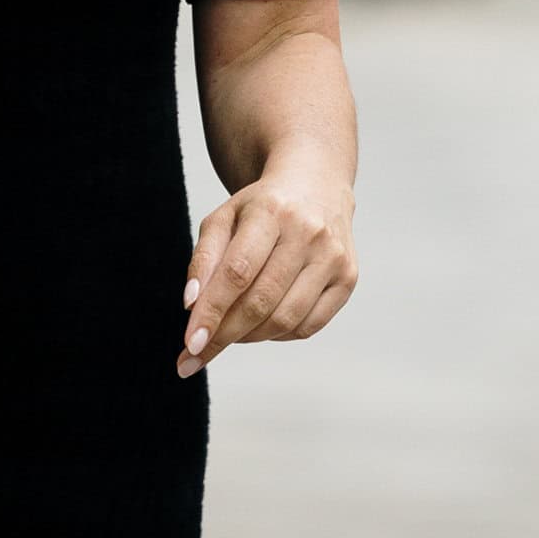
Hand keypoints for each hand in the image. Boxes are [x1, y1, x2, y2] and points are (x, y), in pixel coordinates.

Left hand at [177, 150, 356, 376]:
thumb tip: (192, 305)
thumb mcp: (224, 218)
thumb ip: (204, 259)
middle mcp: (308, 232)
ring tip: (229, 332)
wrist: (315, 186)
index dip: (212, 312)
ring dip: (249, 337)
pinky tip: (262, 325)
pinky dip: (278, 335)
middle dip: (224, 334)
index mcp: (271, 211)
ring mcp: (333, 257)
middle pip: (260, 301)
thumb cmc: (261, 208)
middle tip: (198, 352)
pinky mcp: (348, 278)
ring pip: (285, 319)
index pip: (237, 273)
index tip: (190, 343)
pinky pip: (308, 326)